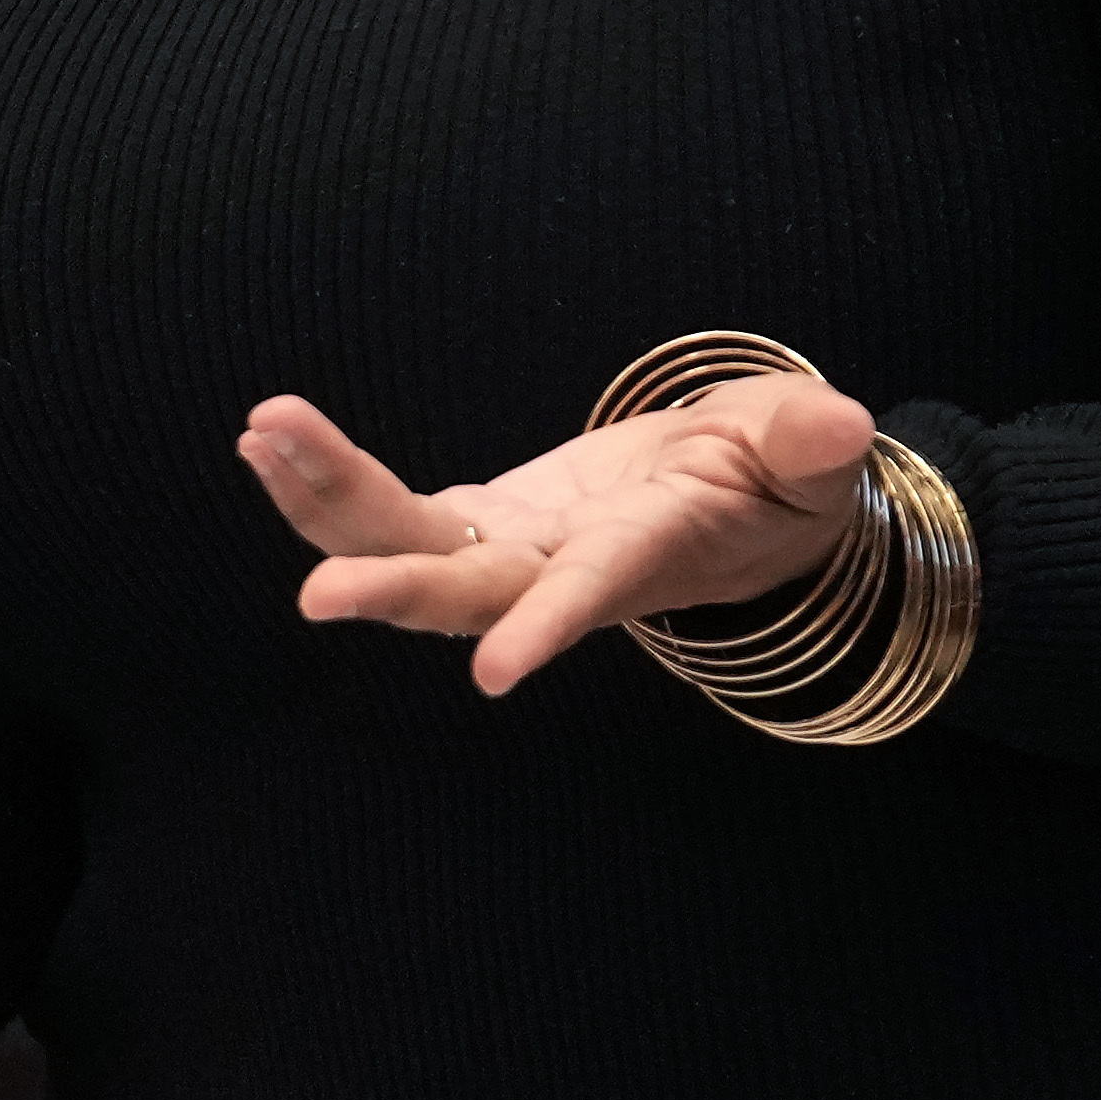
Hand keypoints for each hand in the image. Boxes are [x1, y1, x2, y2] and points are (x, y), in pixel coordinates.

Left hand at [243, 370, 872, 698]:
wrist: (737, 503)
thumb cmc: (778, 479)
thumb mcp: (807, 452)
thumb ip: (809, 441)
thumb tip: (839, 424)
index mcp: (648, 552)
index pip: (595, 593)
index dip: (548, 628)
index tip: (493, 676)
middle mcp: (563, 572)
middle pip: (472, 593)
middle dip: (398, 587)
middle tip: (316, 593)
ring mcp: (512, 554)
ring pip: (409, 546)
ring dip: (328, 504)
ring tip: (261, 434)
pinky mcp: (479, 525)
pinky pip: (389, 512)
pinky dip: (325, 482)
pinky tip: (264, 439)